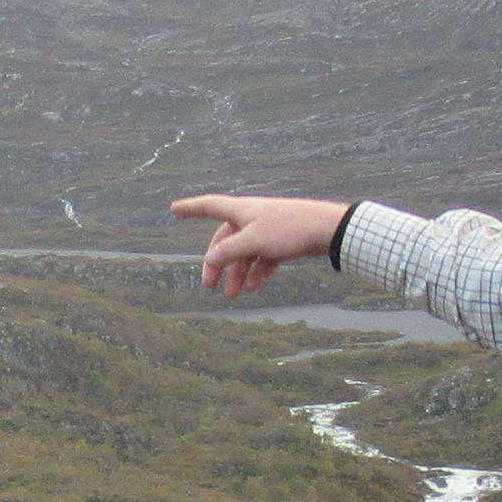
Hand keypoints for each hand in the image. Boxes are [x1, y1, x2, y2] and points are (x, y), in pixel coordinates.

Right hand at [168, 192, 350, 300]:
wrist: (327, 229)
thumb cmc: (288, 229)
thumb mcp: (253, 241)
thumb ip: (229, 251)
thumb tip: (209, 259)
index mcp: (242, 210)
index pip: (210, 206)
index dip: (191, 207)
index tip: (174, 208)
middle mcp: (252, 218)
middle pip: (226, 240)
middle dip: (217, 263)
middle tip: (209, 285)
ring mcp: (267, 230)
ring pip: (245, 253)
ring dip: (238, 274)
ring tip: (234, 295)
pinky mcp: (282, 242)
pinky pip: (263, 258)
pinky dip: (257, 272)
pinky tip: (254, 287)